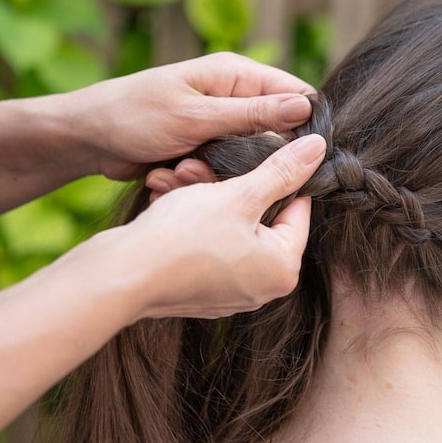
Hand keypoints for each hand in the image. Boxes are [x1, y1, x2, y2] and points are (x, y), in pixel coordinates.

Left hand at [61, 53, 313, 180]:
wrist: (85, 138)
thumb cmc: (135, 115)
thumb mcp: (196, 116)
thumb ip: (252, 115)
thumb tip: (305, 107)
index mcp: (235, 75)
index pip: (295, 93)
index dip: (304, 125)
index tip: (301, 158)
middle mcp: (232, 98)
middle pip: (273, 134)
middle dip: (250, 160)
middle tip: (212, 166)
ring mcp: (217, 125)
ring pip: (246, 159)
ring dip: (216, 173)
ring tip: (180, 171)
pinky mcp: (202, 149)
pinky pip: (220, 170)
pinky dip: (197, 178)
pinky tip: (167, 176)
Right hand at [119, 133, 326, 318]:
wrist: (122, 276)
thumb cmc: (184, 236)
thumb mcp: (239, 194)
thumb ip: (281, 171)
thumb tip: (319, 148)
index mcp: (282, 269)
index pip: (297, 208)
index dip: (274, 174)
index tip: (252, 152)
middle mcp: (262, 288)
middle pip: (257, 217)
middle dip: (227, 184)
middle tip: (199, 164)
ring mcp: (228, 293)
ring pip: (226, 227)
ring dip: (203, 196)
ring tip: (177, 177)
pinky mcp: (198, 292)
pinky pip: (204, 246)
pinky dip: (189, 221)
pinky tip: (167, 198)